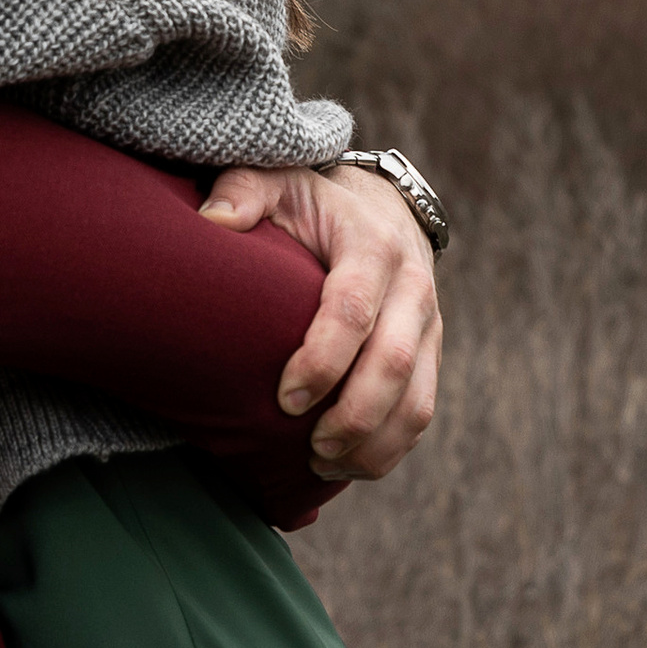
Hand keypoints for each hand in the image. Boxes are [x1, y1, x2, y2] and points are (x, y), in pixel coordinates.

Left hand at [200, 164, 440, 478]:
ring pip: (418, 401)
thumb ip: (242, 190)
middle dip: (352, 416)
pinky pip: (421, 413)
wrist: (382, 208)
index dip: (322, 359)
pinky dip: (388, 450)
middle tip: (308, 448)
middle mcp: (413, 288)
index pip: (354, 309)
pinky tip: (345, 466)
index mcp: (373, 246)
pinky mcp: (432, 355)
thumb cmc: (312, 204)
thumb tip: (214, 221)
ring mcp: (429, 326)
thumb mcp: (278, 181)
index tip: (284, 399)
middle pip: (395, 364)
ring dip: (374, 444)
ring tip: (322, 465)